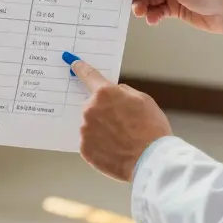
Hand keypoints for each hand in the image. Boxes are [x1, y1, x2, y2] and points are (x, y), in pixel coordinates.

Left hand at [71, 59, 171, 182]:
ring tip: (122, 140)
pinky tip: (115, 149)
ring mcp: (85, 130)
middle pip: (92, 106)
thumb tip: (115, 92)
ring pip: (91, 125)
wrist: (151, 160)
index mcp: (105, 93)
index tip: (72, 63)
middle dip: (104, 111)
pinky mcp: (84, 149)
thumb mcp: (143, 100)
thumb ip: (123, 92)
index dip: (80, 68)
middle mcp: (90, 109)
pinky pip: (90, 142)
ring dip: (102, 129)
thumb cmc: (151, 129)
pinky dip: (100, 144)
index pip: (88, 75)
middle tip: (122, 124)